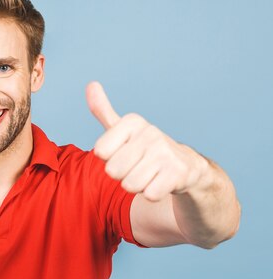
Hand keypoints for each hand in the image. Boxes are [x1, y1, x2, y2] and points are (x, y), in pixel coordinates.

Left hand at [86, 81, 208, 201]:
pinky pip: (148, 195)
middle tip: (138, 167)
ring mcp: (166, 152)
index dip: (110, 158)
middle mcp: (150, 133)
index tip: (125, 152)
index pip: (100, 151)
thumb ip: (103, 111)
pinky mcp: (178, 173)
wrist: (187, 168)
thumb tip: (91, 84)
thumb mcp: (123, 129)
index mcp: (132, 121)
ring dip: (137, 186)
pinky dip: (152, 194)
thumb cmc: (146, 149)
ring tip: (150, 175)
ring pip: (129, 185)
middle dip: (123, 175)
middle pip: (113, 171)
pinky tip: (162, 183)